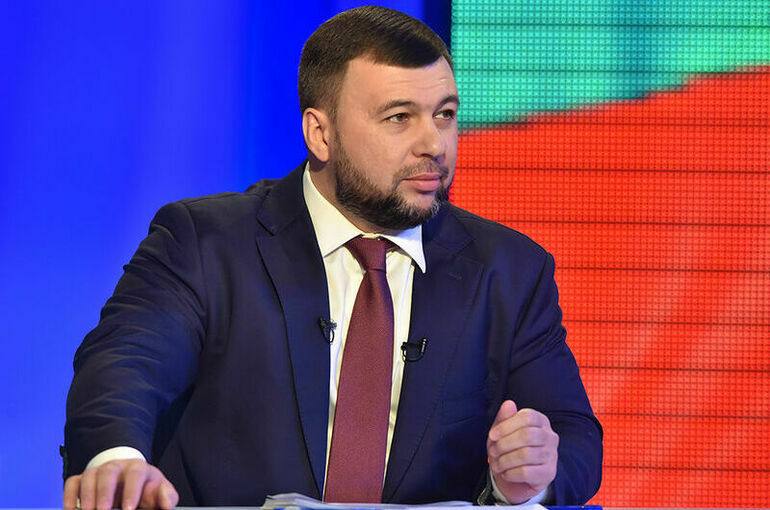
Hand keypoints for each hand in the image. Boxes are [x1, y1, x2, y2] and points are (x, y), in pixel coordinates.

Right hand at [63, 458, 177, 509]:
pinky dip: (69, 494)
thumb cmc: (146, 487)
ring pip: (89, 476)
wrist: (131, 478)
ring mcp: (99, 471)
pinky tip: (70, 508)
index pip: (135, 473)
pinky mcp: (83, 479)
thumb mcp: (160, 490)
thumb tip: (168, 505)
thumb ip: (167, 495)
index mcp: (138, 468)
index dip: (131, 491)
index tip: (128, 509)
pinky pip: (73, 482)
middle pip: (109, 472)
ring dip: (87, 495)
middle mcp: (117, 466)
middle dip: (105, 492)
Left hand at [487, 400, 558, 503]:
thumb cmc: (508, 448)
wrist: (516, 478)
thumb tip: (509, 403)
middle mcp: (550, 436)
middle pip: (527, 435)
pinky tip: (506, 474)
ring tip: (497, 464)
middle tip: (493, 452)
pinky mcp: (549, 473)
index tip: (492, 435)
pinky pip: (527, 472)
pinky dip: (511, 473)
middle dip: (504, 444)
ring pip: (526, 454)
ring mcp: (552, 455)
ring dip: (505, 460)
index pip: (527, 417)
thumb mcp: (502, 431)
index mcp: (540, 420)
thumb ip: (504, 417)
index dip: (507, 425)